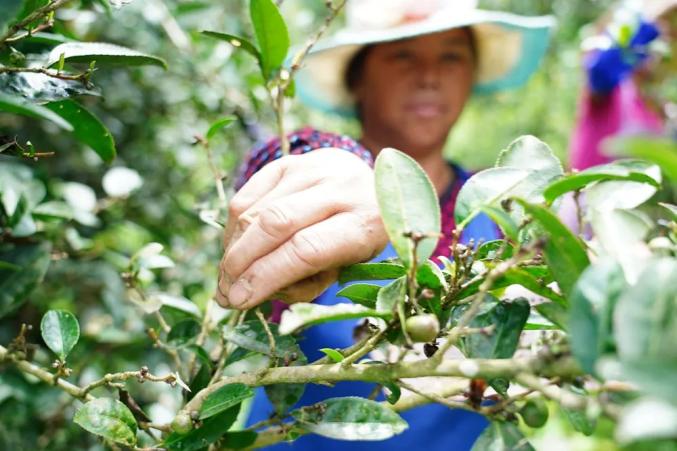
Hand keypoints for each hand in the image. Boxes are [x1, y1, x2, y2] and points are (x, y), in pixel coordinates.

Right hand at [216, 148, 387, 309]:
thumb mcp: (347, 268)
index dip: (266, 276)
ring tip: (227, 277)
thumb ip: (306, 283)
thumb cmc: (357, 238)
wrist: (372, 187)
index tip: (241, 300)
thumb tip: (249, 292)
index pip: (306, 250)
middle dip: (241, 263)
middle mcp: (340, 188)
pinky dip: (233, 229)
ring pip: (255, 211)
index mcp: (363, 223)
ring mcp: (312, 169)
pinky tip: (235, 249)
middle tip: (226, 292)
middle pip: (275, 224)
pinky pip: (246, 196)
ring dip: (232, 249)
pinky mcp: (288, 162)